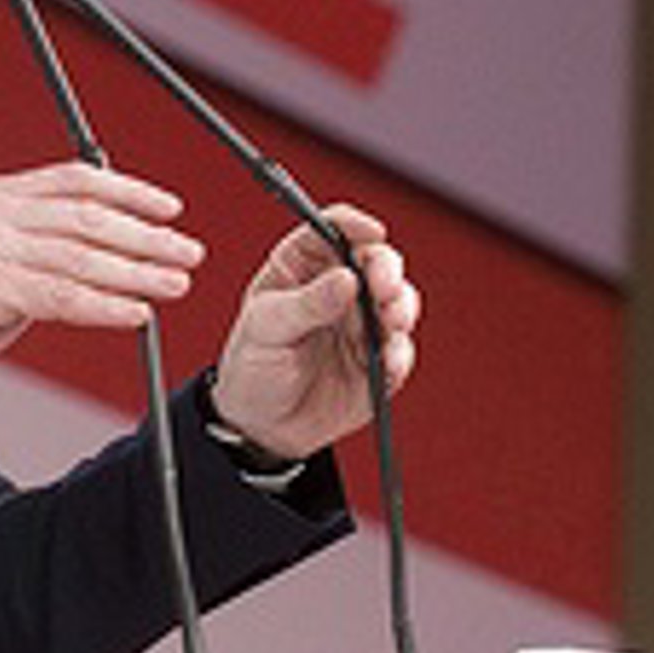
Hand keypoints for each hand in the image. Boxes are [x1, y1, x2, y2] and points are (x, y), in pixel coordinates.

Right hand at [0, 162, 203, 392]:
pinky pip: (63, 297)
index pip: (76, 179)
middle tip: (186, 252)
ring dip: (136, 273)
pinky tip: (134, 312)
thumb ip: (46, 240)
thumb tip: (115, 245)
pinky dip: (105, 305)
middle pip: (87, 217)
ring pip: (82, 258)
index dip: (130, 192)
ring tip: (173, 285)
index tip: (169, 209)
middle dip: (146, 236)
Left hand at [210, 207, 418, 460]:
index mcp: (301, 267)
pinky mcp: (378, 360)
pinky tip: (388, 360)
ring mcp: (361, 323)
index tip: (373, 233)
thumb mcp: (266, 329)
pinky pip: (400, 349)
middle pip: (376, 260)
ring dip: (402, 307)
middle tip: (384, 288)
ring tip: (392, 321)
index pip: (333, 229)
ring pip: (399, 300)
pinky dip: (400, 352)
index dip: (355, 225)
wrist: (260, 427)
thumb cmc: (252, 367)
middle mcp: (337, 289)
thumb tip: (347, 278)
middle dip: (387, 269)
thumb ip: (307, 303)